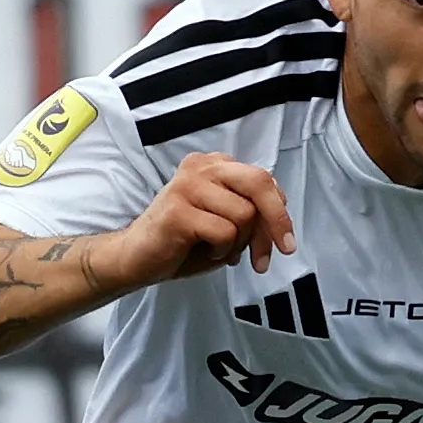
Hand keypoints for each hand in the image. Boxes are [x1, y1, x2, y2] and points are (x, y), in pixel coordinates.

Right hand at [116, 153, 295, 283]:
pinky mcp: (178, 211)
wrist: (138, 257)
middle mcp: (201, 167)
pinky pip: (224, 232)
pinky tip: (205, 251)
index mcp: (215, 164)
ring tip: (219, 248)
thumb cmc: (184, 240)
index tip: (283, 242)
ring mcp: (187, 186)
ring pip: (244, 214)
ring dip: (239, 243)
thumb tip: (280, 217)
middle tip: (284, 249)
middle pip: (259, 183)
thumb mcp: (227, 222)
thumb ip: (252, 211)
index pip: (263, 180)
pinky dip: (222, 251)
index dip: (279, 213)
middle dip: (277, 220)